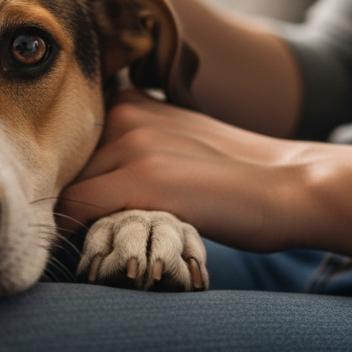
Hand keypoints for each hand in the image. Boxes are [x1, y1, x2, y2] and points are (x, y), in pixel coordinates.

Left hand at [56, 90, 313, 253]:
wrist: (287, 184)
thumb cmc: (227, 171)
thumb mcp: (171, 138)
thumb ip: (127, 144)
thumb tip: (84, 175)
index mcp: (128, 102)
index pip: (69, 144)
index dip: (64, 178)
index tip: (67, 206)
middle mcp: (124, 114)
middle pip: (66, 166)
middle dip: (68, 197)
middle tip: (73, 229)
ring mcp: (132, 142)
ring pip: (69, 186)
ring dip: (73, 217)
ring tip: (87, 241)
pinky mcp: (144, 177)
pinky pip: (79, 206)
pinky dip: (73, 231)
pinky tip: (86, 249)